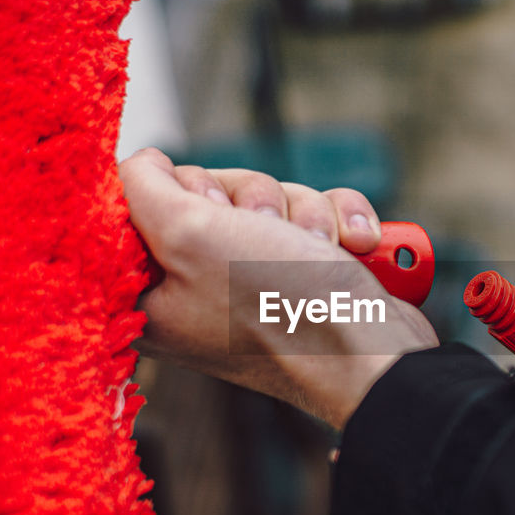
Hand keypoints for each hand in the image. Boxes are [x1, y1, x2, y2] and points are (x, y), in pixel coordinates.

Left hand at [119, 148, 437, 427]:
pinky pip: (314, 214)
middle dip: (253, 201)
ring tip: (317, 251)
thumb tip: (142, 163)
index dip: (178, 194)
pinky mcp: (304, 274)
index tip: (204, 213)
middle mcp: (197, 292)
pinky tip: (354, 247)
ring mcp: (254, 284)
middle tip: (264, 235)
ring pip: (267, 198)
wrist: (375, 352)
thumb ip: (142, 189)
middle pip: (209, 192)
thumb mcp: (189, 235)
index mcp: (151, 297)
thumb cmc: (280, 307)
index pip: (139, 209)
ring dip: (304, 214)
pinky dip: (339, 222)